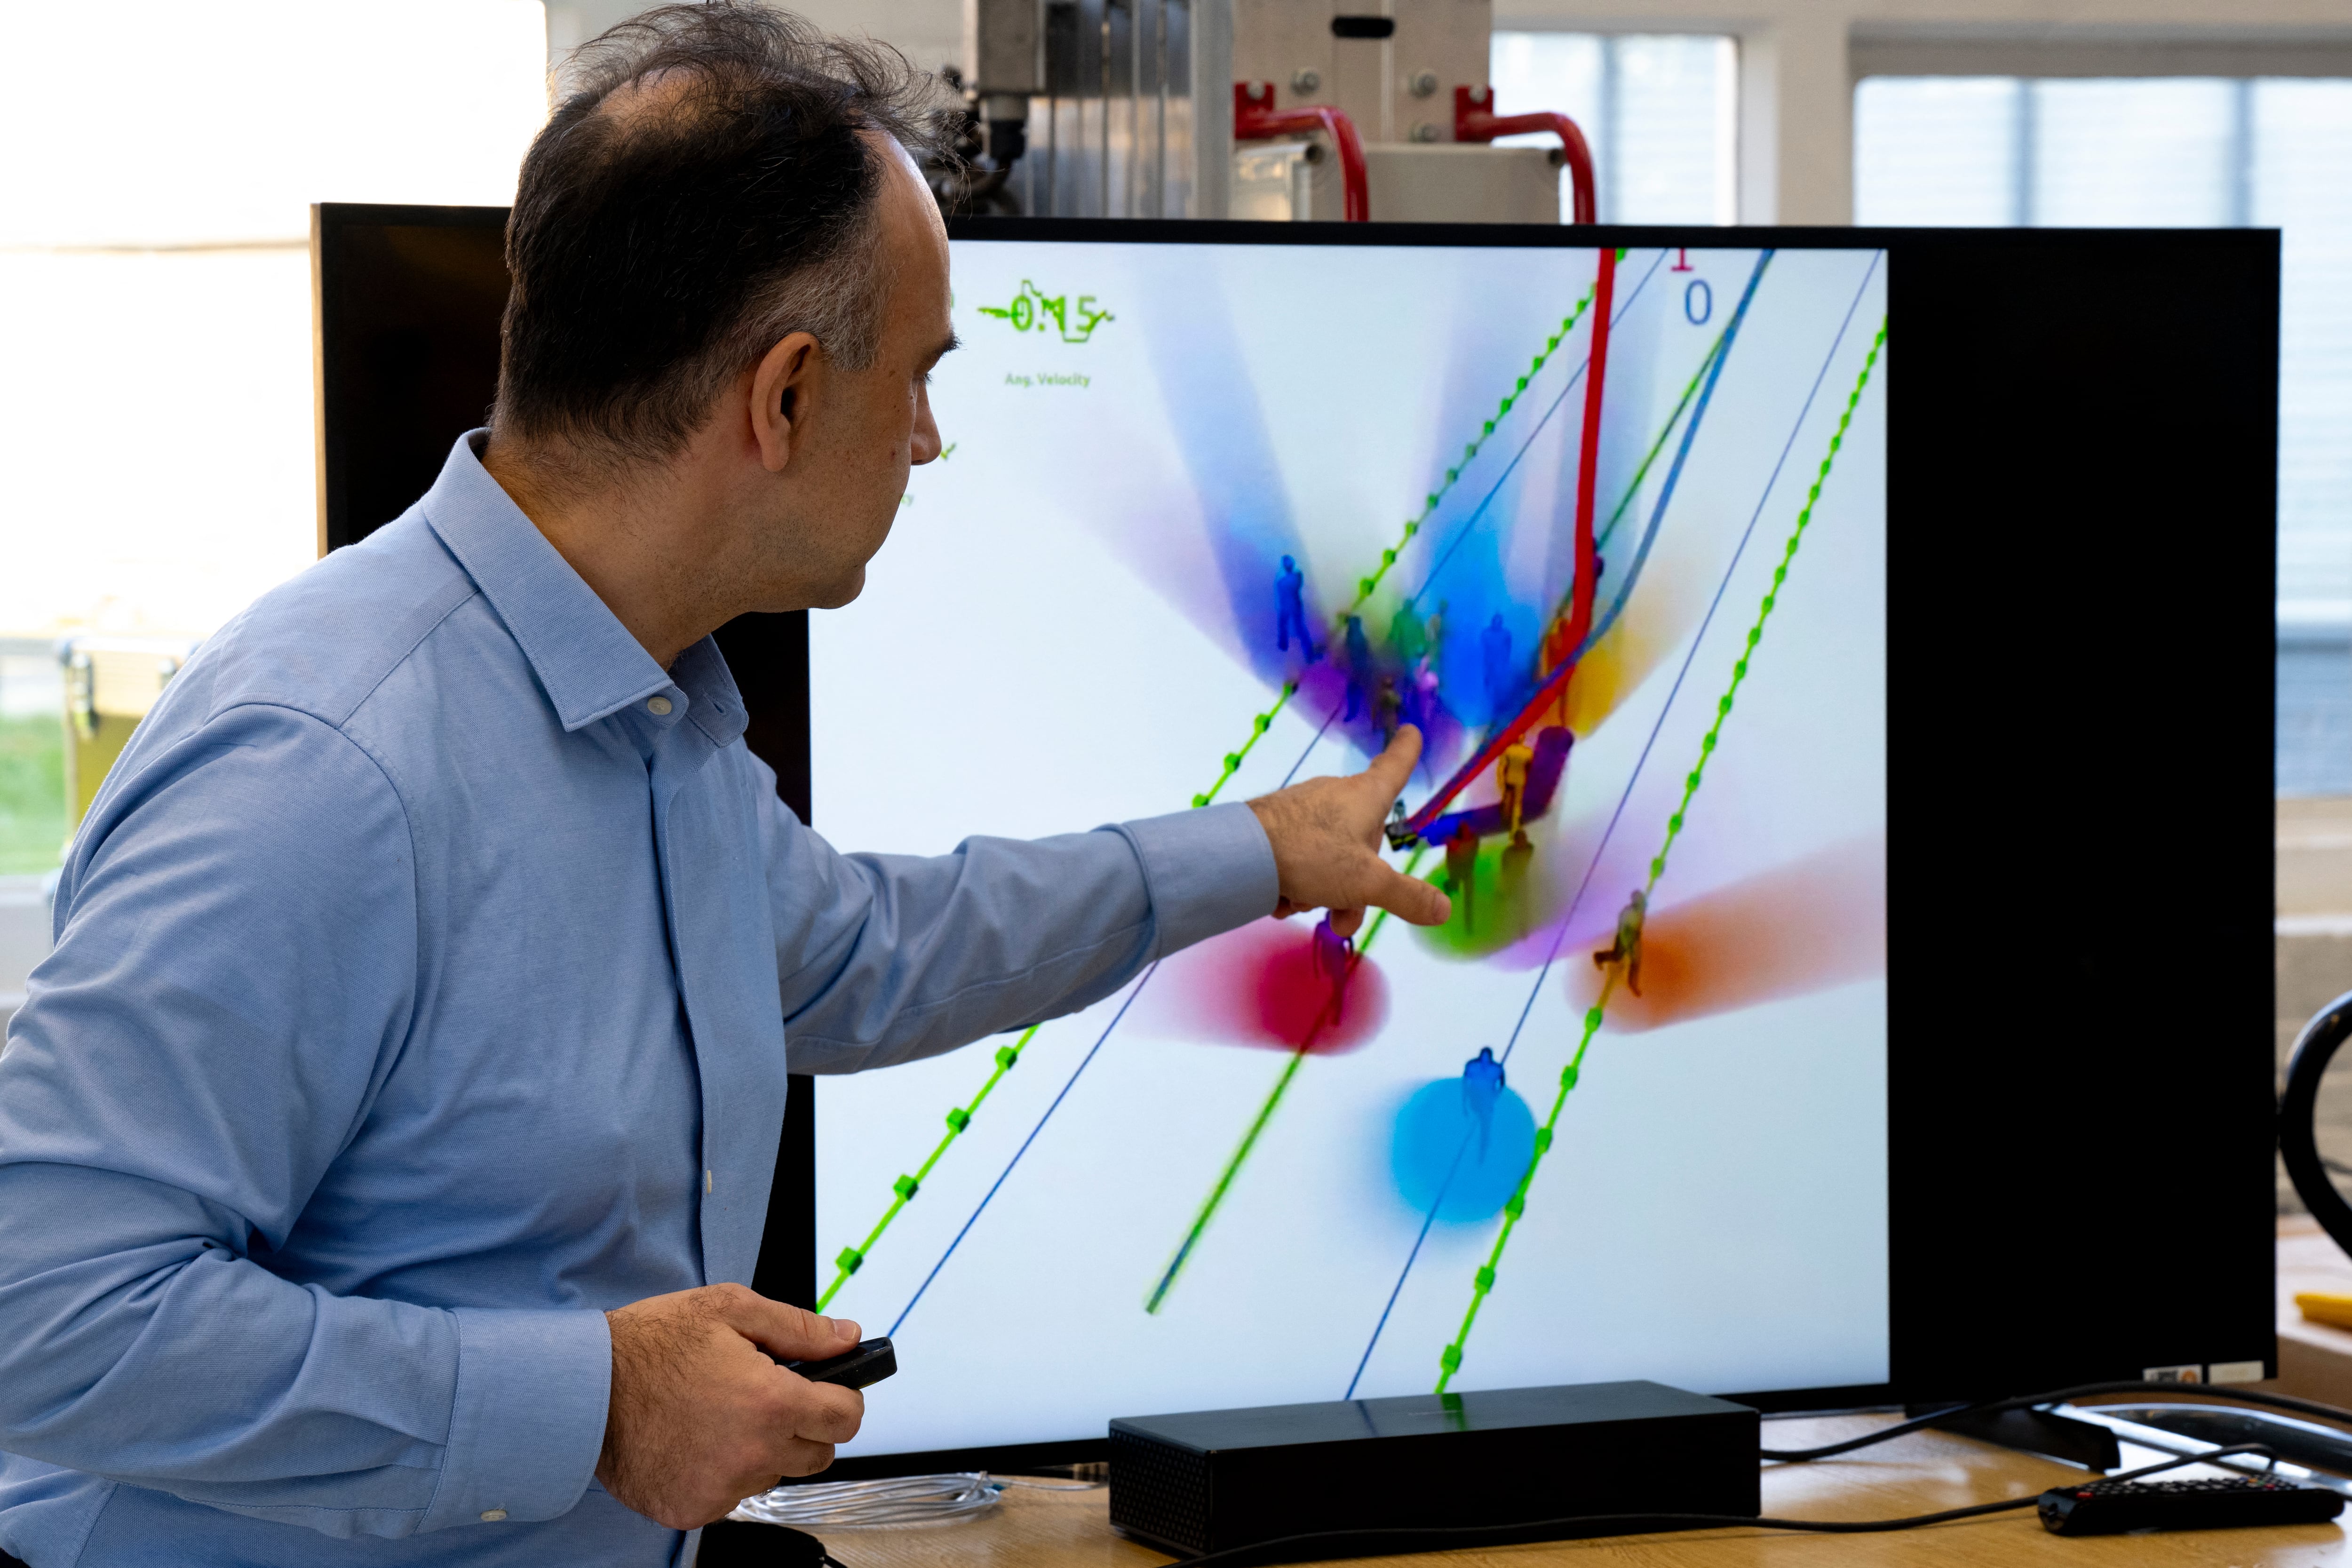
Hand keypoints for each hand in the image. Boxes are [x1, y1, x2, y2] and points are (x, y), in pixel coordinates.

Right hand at [596, 1283, 863, 1529]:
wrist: (583, 1389)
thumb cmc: (651, 1344)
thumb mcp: (730, 1309)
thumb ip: (799, 1328)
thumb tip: (848, 1337)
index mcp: (771, 1403)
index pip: (846, 1419)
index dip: (842, 1399)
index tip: (828, 1390)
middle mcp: (752, 1453)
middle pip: (817, 1454)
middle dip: (804, 1425)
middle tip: (767, 1397)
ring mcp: (721, 1487)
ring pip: (773, 1474)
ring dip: (761, 1449)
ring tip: (720, 1414)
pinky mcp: (692, 1509)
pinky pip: (731, 1495)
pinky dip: (722, 1472)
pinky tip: (696, 1440)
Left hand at [1247, 725, 1451, 937]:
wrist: (1239, 853)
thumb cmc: (1313, 854)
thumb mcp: (1368, 883)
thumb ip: (1407, 897)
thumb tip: (1444, 909)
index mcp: (1366, 796)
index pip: (1395, 767)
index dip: (1407, 751)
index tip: (1411, 731)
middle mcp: (1336, 796)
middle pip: (1364, 840)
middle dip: (1357, 885)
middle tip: (1342, 917)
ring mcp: (1304, 810)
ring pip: (1330, 856)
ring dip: (1323, 891)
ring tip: (1302, 904)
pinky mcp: (1277, 826)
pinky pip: (1300, 858)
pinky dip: (1296, 882)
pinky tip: (1280, 896)